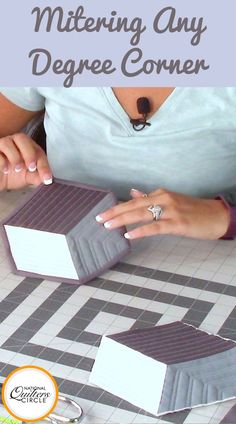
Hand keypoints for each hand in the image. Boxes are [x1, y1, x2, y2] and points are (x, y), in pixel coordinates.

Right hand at [0, 133, 51, 190]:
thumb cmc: (12, 176)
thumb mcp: (27, 177)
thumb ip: (37, 177)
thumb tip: (46, 179)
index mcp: (26, 147)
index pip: (37, 150)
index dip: (43, 164)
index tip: (47, 178)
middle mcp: (13, 143)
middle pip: (22, 138)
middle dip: (29, 154)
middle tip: (31, 168)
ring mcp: (1, 145)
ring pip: (7, 142)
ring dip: (15, 157)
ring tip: (17, 169)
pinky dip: (2, 161)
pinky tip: (5, 170)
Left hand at [96, 188, 229, 239]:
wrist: (216, 216)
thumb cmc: (193, 210)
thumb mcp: (171, 201)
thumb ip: (151, 198)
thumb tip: (134, 193)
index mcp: (161, 194)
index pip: (134, 201)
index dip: (117, 207)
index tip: (104, 213)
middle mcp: (164, 199)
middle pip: (134, 205)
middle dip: (114, 212)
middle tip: (99, 219)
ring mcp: (170, 211)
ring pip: (141, 214)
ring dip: (123, 220)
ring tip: (108, 226)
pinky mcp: (177, 223)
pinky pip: (155, 227)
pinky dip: (141, 230)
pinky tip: (130, 235)